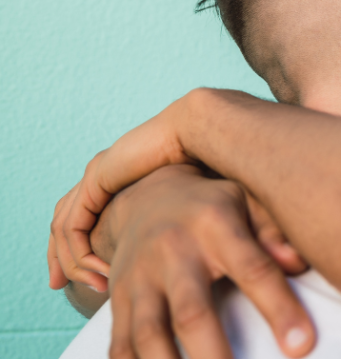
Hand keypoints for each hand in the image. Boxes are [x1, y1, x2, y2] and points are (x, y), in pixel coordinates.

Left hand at [59, 90, 210, 279]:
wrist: (202, 131)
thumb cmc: (207, 161)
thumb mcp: (187, 199)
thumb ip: (176, 219)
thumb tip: (189, 248)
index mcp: (119, 176)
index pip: (82, 214)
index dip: (79, 245)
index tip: (89, 272)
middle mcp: (101, 175)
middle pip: (64, 220)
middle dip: (58, 256)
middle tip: (56, 284)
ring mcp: (95, 176)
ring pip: (64, 228)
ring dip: (72, 261)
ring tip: (93, 285)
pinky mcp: (96, 181)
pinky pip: (72, 225)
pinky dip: (78, 253)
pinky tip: (97, 269)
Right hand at [91, 165, 314, 357]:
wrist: (145, 196)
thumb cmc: (213, 206)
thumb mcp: (248, 200)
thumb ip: (275, 230)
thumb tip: (298, 263)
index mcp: (216, 225)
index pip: (253, 269)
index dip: (278, 309)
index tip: (301, 347)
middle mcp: (173, 253)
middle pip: (193, 313)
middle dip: (213, 357)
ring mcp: (139, 279)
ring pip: (149, 335)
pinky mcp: (118, 301)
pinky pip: (120, 346)